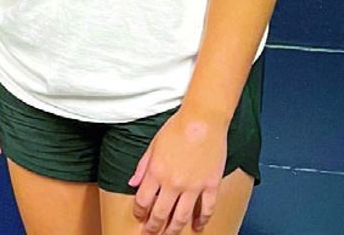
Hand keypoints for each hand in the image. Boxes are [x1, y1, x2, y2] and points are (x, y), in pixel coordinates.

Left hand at [129, 108, 227, 233]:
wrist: (202, 120)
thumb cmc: (176, 128)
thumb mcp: (153, 144)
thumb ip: (142, 166)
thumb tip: (132, 183)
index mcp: (157, 171)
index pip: (143, 200)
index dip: (139, 212)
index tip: (139, 217)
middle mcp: (173, 183)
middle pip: (161, 214)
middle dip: (153, 227)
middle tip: (150, 234)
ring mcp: (194, 187)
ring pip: (182, 217)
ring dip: (174, 230)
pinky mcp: (211, 186)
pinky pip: (207, 210)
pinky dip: (202, 221)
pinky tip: (197, 227)